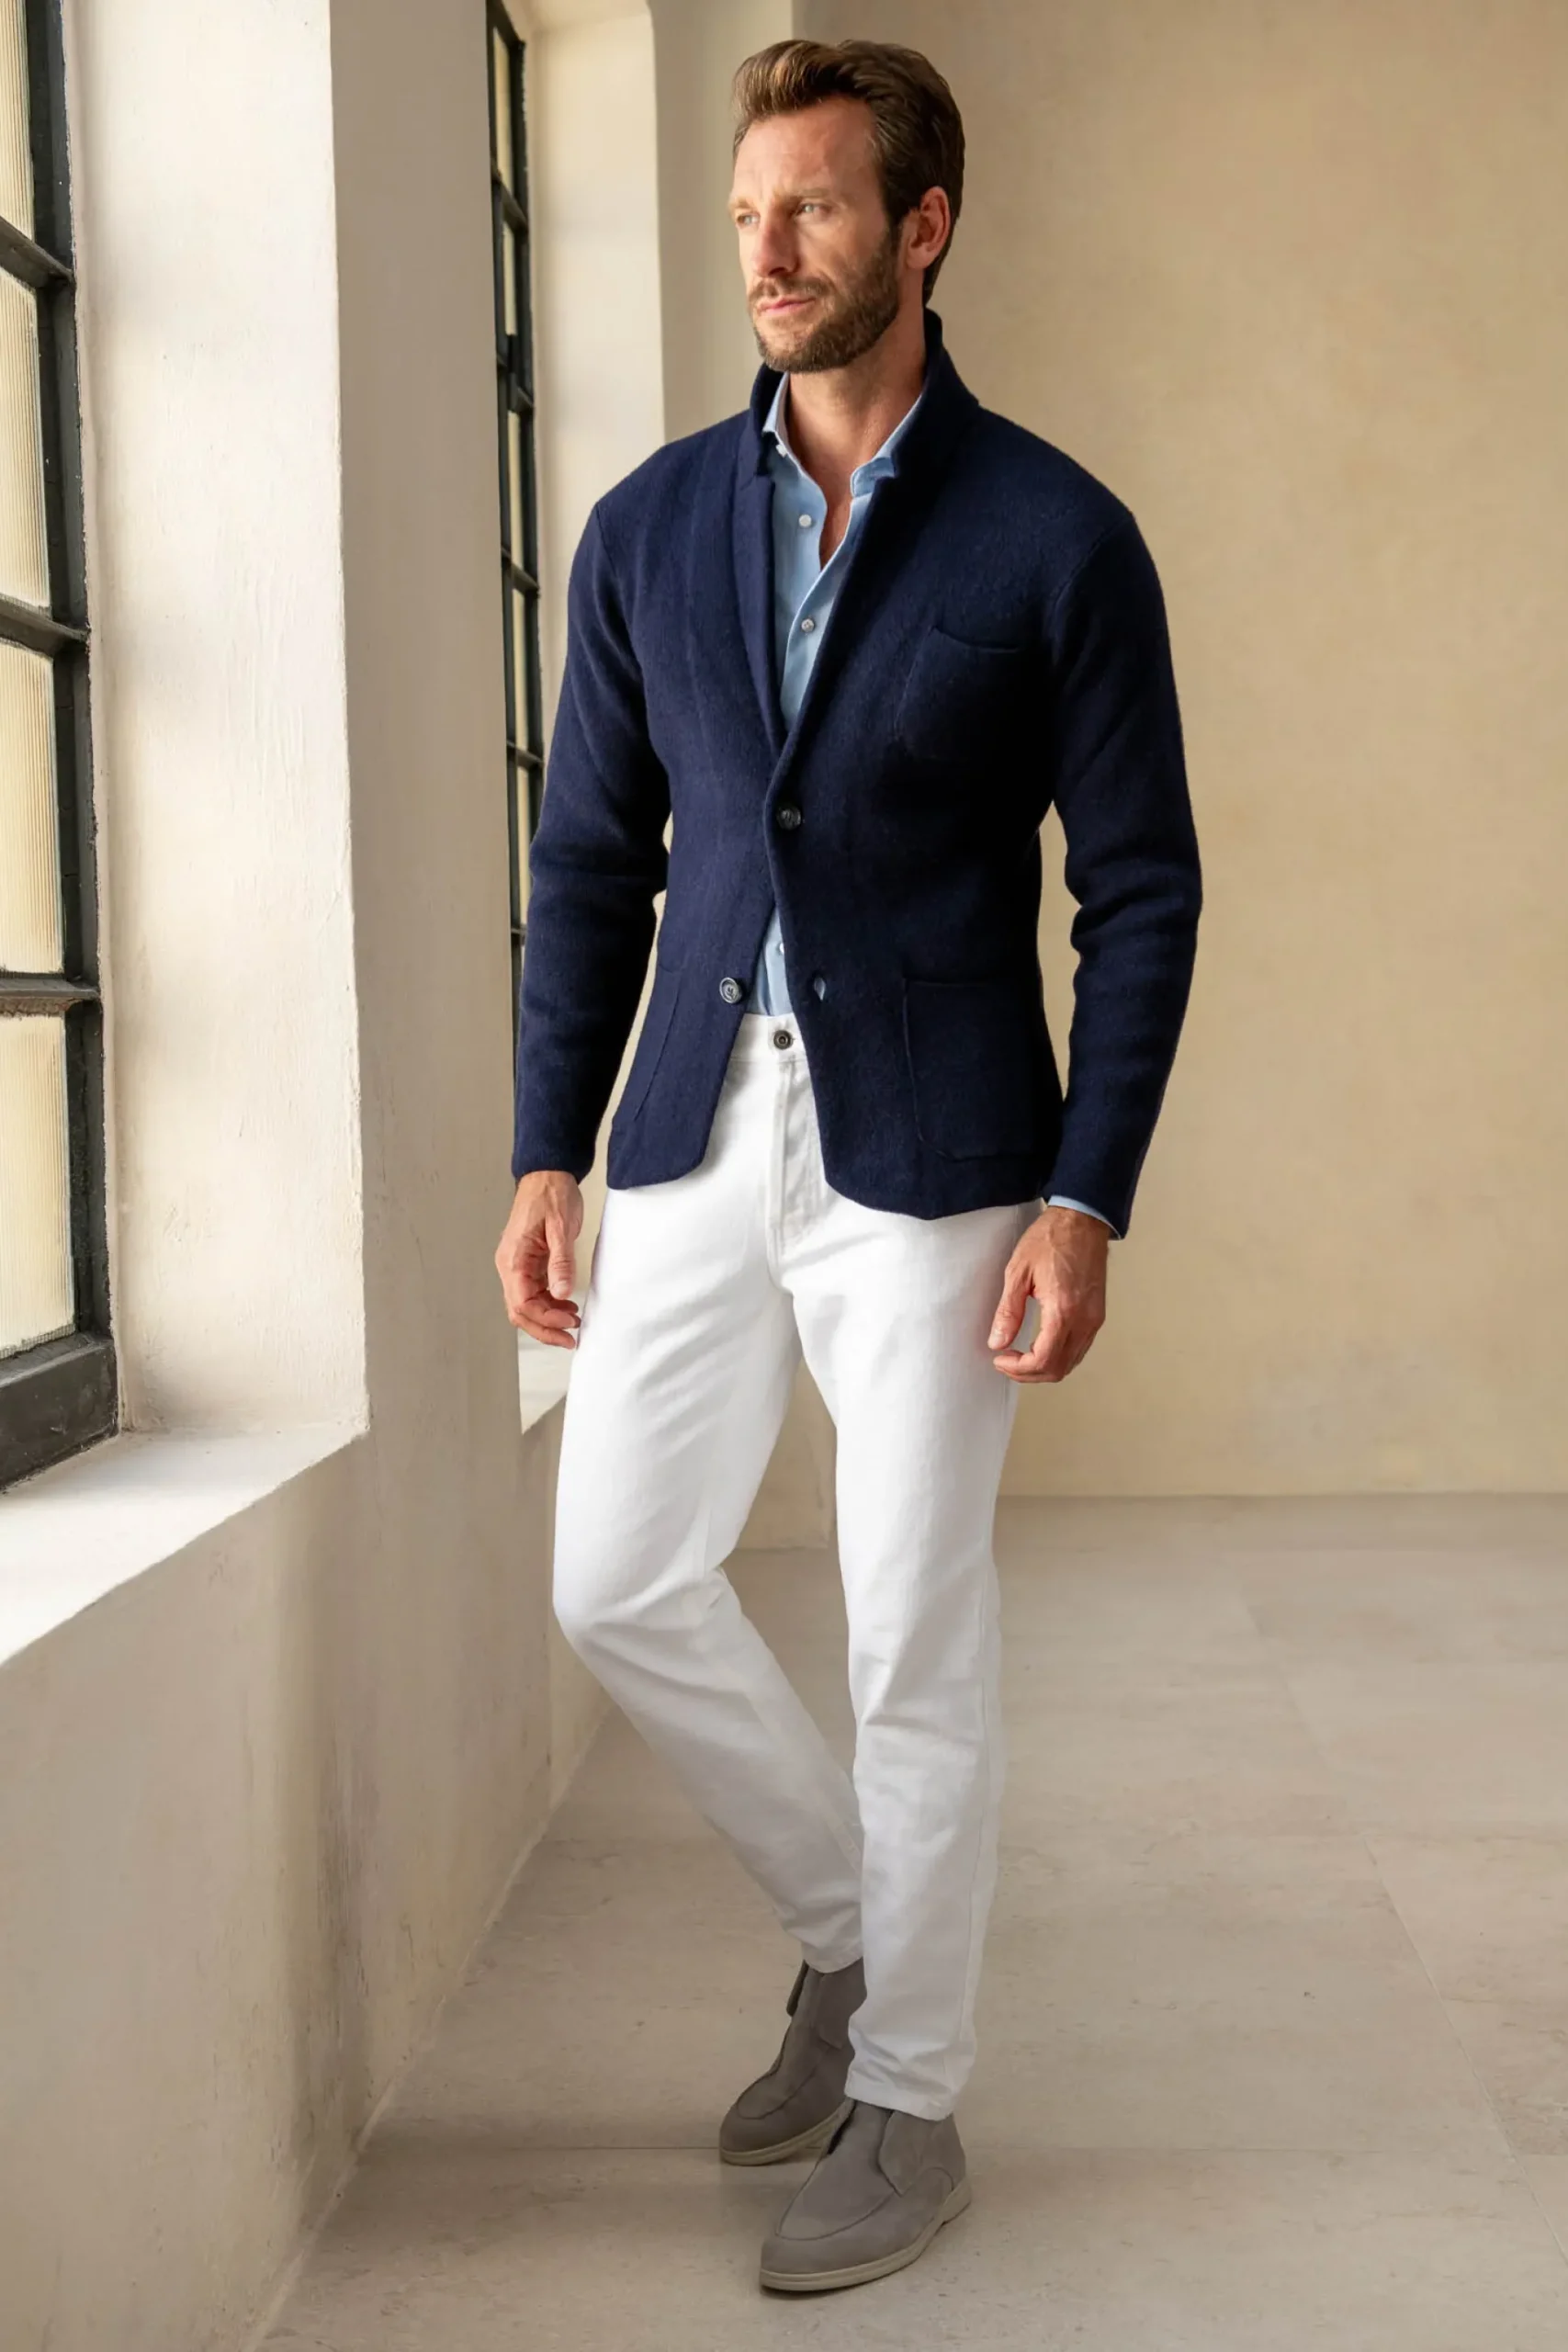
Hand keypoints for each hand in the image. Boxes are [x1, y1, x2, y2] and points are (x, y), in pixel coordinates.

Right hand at [495, 1171, 583, 1347]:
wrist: (548, 1174)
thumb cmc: (551, 1194)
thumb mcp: (561, 1227)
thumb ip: (561, 1261)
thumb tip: (563, 1293)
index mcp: (513, 1258)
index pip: (522, 1302)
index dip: (545, 1319)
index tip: (570, 1324)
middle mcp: (510, 1265)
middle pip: (520, 1310)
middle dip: (544, 1328)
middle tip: (571, 1338)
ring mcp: (517, 1265)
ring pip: (526, 1305)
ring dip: (547, 1318)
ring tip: (574, 1323)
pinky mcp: (528, 1263)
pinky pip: (533, 1292)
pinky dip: (549, 1304)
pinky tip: (568, 1306)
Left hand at [987, 1205, 1107, 1382]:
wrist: (1082, 1220)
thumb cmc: (1051, 1239)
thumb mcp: (1018, 1272)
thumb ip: (1008, 1311)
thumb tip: (997, 1342)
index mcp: (1063, 1310)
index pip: (1043, 1360)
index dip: (1018, 1368)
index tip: (1000, 1358)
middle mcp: (1084, 1320)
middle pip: (1059, 1369)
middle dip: (1029, 1373)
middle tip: (1007, 1362)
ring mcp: (1094, 1319)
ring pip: (1071, 1363)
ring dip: (1044, 1367)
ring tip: (1020, 1356)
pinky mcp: (1097, 1315)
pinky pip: (1080, 1349)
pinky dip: (1059, 1356)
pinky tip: (1040, 1345)